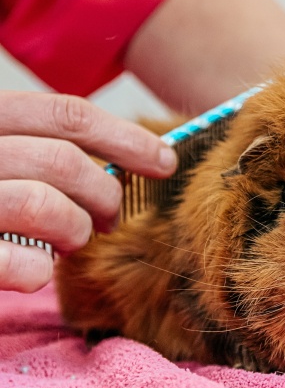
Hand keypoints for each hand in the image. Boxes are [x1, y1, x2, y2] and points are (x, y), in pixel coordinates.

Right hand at [0, 91, 177, 292]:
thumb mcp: (5, 157)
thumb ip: (45, 151)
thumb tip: (125, 163)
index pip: (65, 114)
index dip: (126, 137)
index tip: (166, 161)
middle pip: (64, 161)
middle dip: (105, 195)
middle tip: (109, 218)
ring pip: (45, 205)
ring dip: (75, 231)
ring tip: (70, 243)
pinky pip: (20, 264)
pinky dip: (37, 273)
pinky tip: (31, 273)